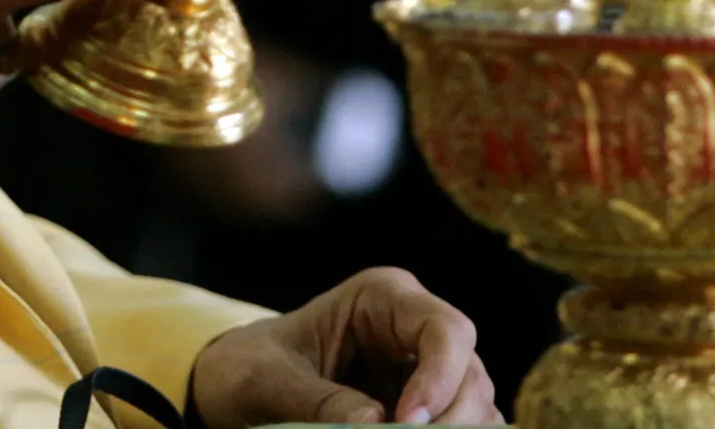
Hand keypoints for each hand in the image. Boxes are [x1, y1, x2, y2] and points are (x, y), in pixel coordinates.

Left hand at [189, 268, 497, 426]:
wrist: (237, 387)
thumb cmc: (248, 369)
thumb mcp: (266, 381)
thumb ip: (318, 401)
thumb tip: (376, 424)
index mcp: (381, 298)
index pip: (444, 330)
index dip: (441, 378)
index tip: (409, 423)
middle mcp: (414, 330)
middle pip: (471, 374)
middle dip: (452, 419)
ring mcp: (427, 370)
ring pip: (477, 406)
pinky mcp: (427, 409)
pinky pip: (465, 428)